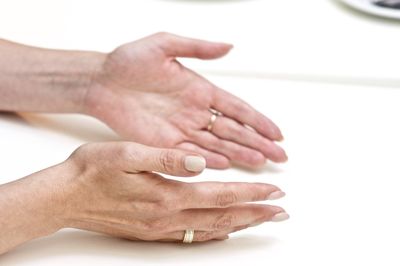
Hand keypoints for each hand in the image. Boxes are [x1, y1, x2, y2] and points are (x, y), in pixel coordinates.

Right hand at [62, 142, 288, 241]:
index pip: (220, 195)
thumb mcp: (126, 152)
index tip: (275, 191)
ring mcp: (159, 228)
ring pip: (211, 230)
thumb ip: (165, 158)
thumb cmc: (92, 171)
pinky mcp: (151, 232)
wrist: (64, 197)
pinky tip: (224, 231)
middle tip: (281, 212)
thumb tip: (198, 161)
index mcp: (165, 194)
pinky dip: (216, 233)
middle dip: (256, 213)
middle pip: (223, 217)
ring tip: (262, 220)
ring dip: (240, 225)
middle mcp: (166, 216)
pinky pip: (193, 236)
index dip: (250, 193)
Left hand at [86, 32, 287, 168]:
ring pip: (218, 145)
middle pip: (234, 131)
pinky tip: (226, 166)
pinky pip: (191, 154)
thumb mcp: (164, 45)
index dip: (258, 121)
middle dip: (258, 143)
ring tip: (262, 163)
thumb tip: (228, 46)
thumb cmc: (128, 61)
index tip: (277, 132)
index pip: (237, 108)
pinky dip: (209, 161)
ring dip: (240, 154)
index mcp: (200, 89)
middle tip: (279, 155)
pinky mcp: (163, 143)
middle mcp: (195, 112)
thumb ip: (197, 48)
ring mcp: (181, 129)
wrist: (100, 81)